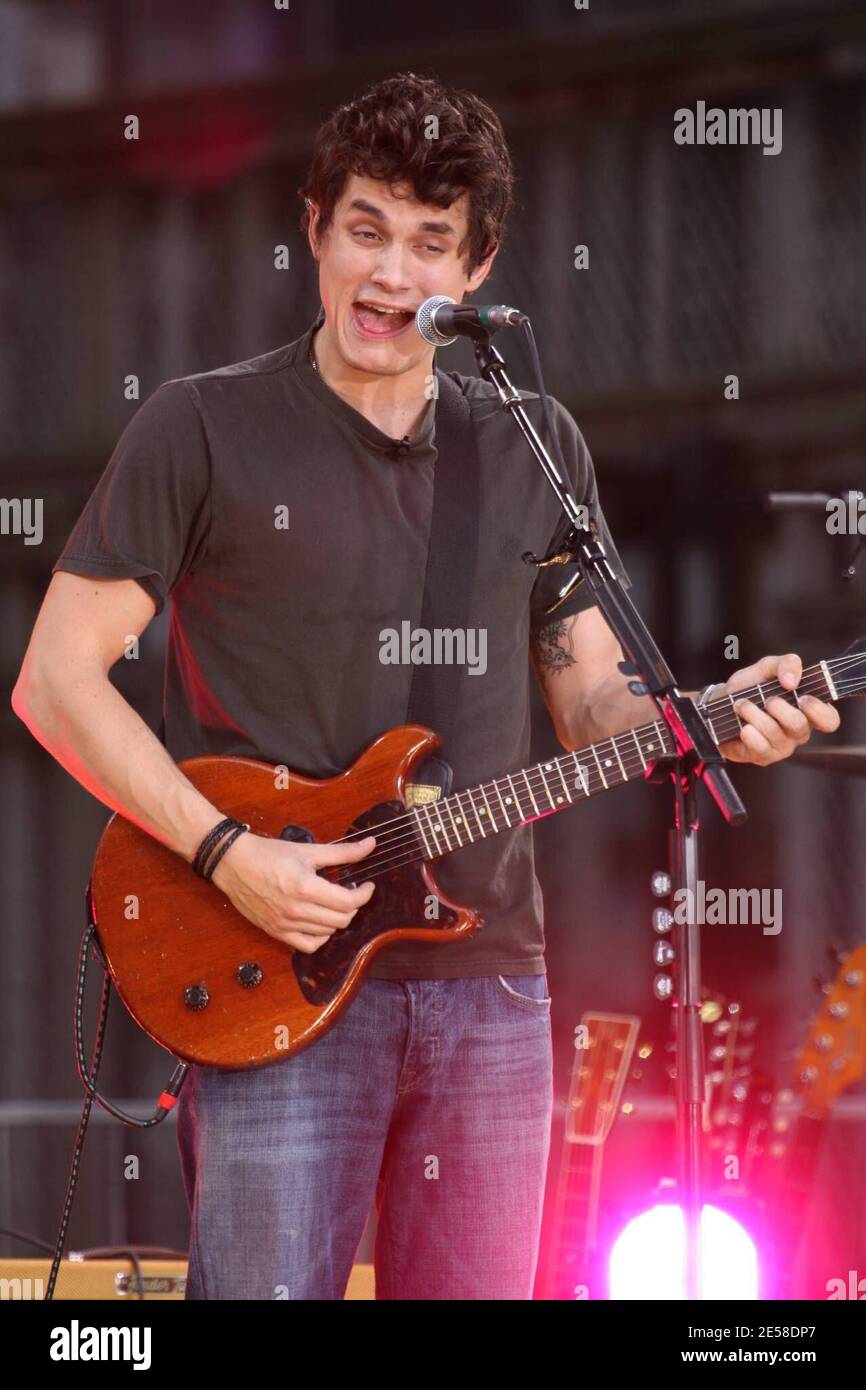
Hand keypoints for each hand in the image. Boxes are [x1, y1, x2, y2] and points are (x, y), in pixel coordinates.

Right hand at [210, 831, 377, 952]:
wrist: (233, 864)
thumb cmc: (269, 854)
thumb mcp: (308, 850)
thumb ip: (343, 852)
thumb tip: (371, 845)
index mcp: (306, 887)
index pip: (348, 902)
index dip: (365, 894)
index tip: (367, 885)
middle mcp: (296, 910)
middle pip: (342, 920)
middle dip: (353, 906)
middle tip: (350, 892)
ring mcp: (285, 924)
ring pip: (328, 933)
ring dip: (338, 919)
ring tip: (334, 903)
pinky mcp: (276, 932)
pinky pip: (308, 945)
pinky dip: (320, 937)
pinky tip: (320, 922)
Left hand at [711, 653, 839, 765]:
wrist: (720, 703)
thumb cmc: (750, 686)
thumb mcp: (768, 666)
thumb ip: (787, 663)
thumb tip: (792, 680)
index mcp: (807, 710)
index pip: (829, 720)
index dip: (819, 711)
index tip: (801, 697)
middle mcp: (799, 731)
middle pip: (800, 727)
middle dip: (779, 709)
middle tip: (766, 699)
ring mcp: (782, 746)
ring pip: (776, 735)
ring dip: (755, 715)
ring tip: (742, 705)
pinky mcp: (764, 756)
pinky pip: (761, 749)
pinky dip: (750, 734)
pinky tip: (743, 726)